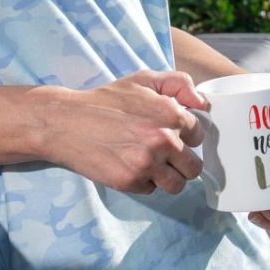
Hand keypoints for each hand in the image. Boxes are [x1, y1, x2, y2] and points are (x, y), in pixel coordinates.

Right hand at [37, 69, 208, 195]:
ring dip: (167, 177)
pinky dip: (144, 181)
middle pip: (194, 167)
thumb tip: (202, 103)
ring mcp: (147, 163)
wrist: (67, 122)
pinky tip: (130, 165)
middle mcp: (163, 140)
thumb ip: (179, 83)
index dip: (186, 134)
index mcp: (170, 113)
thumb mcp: (143, 80)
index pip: (199, 136)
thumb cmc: (106, 100)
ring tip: (151, 164)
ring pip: (177, 185)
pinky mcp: (130, 181)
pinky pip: (152, 189)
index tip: (172, 133)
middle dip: (181, 161)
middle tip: (164, 153)